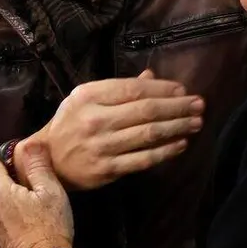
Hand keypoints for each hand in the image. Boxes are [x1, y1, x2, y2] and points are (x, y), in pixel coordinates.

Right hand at [24, 70, 201, 190]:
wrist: (46, 160)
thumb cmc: (70, 124)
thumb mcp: (86, 98)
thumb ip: (118, 88)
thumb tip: (152, 77)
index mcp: (89, 96)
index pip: (134, 89)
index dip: (163, 89)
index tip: (184, 90)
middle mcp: (94, 119)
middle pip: (145, 110)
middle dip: (177, 106)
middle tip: (200, 105)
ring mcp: (101, 146)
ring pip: (148, 135)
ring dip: (177, 127)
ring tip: (196, 123)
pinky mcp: (107, 170)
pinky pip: (143, 159)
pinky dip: (166, 151)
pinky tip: (181, 144)